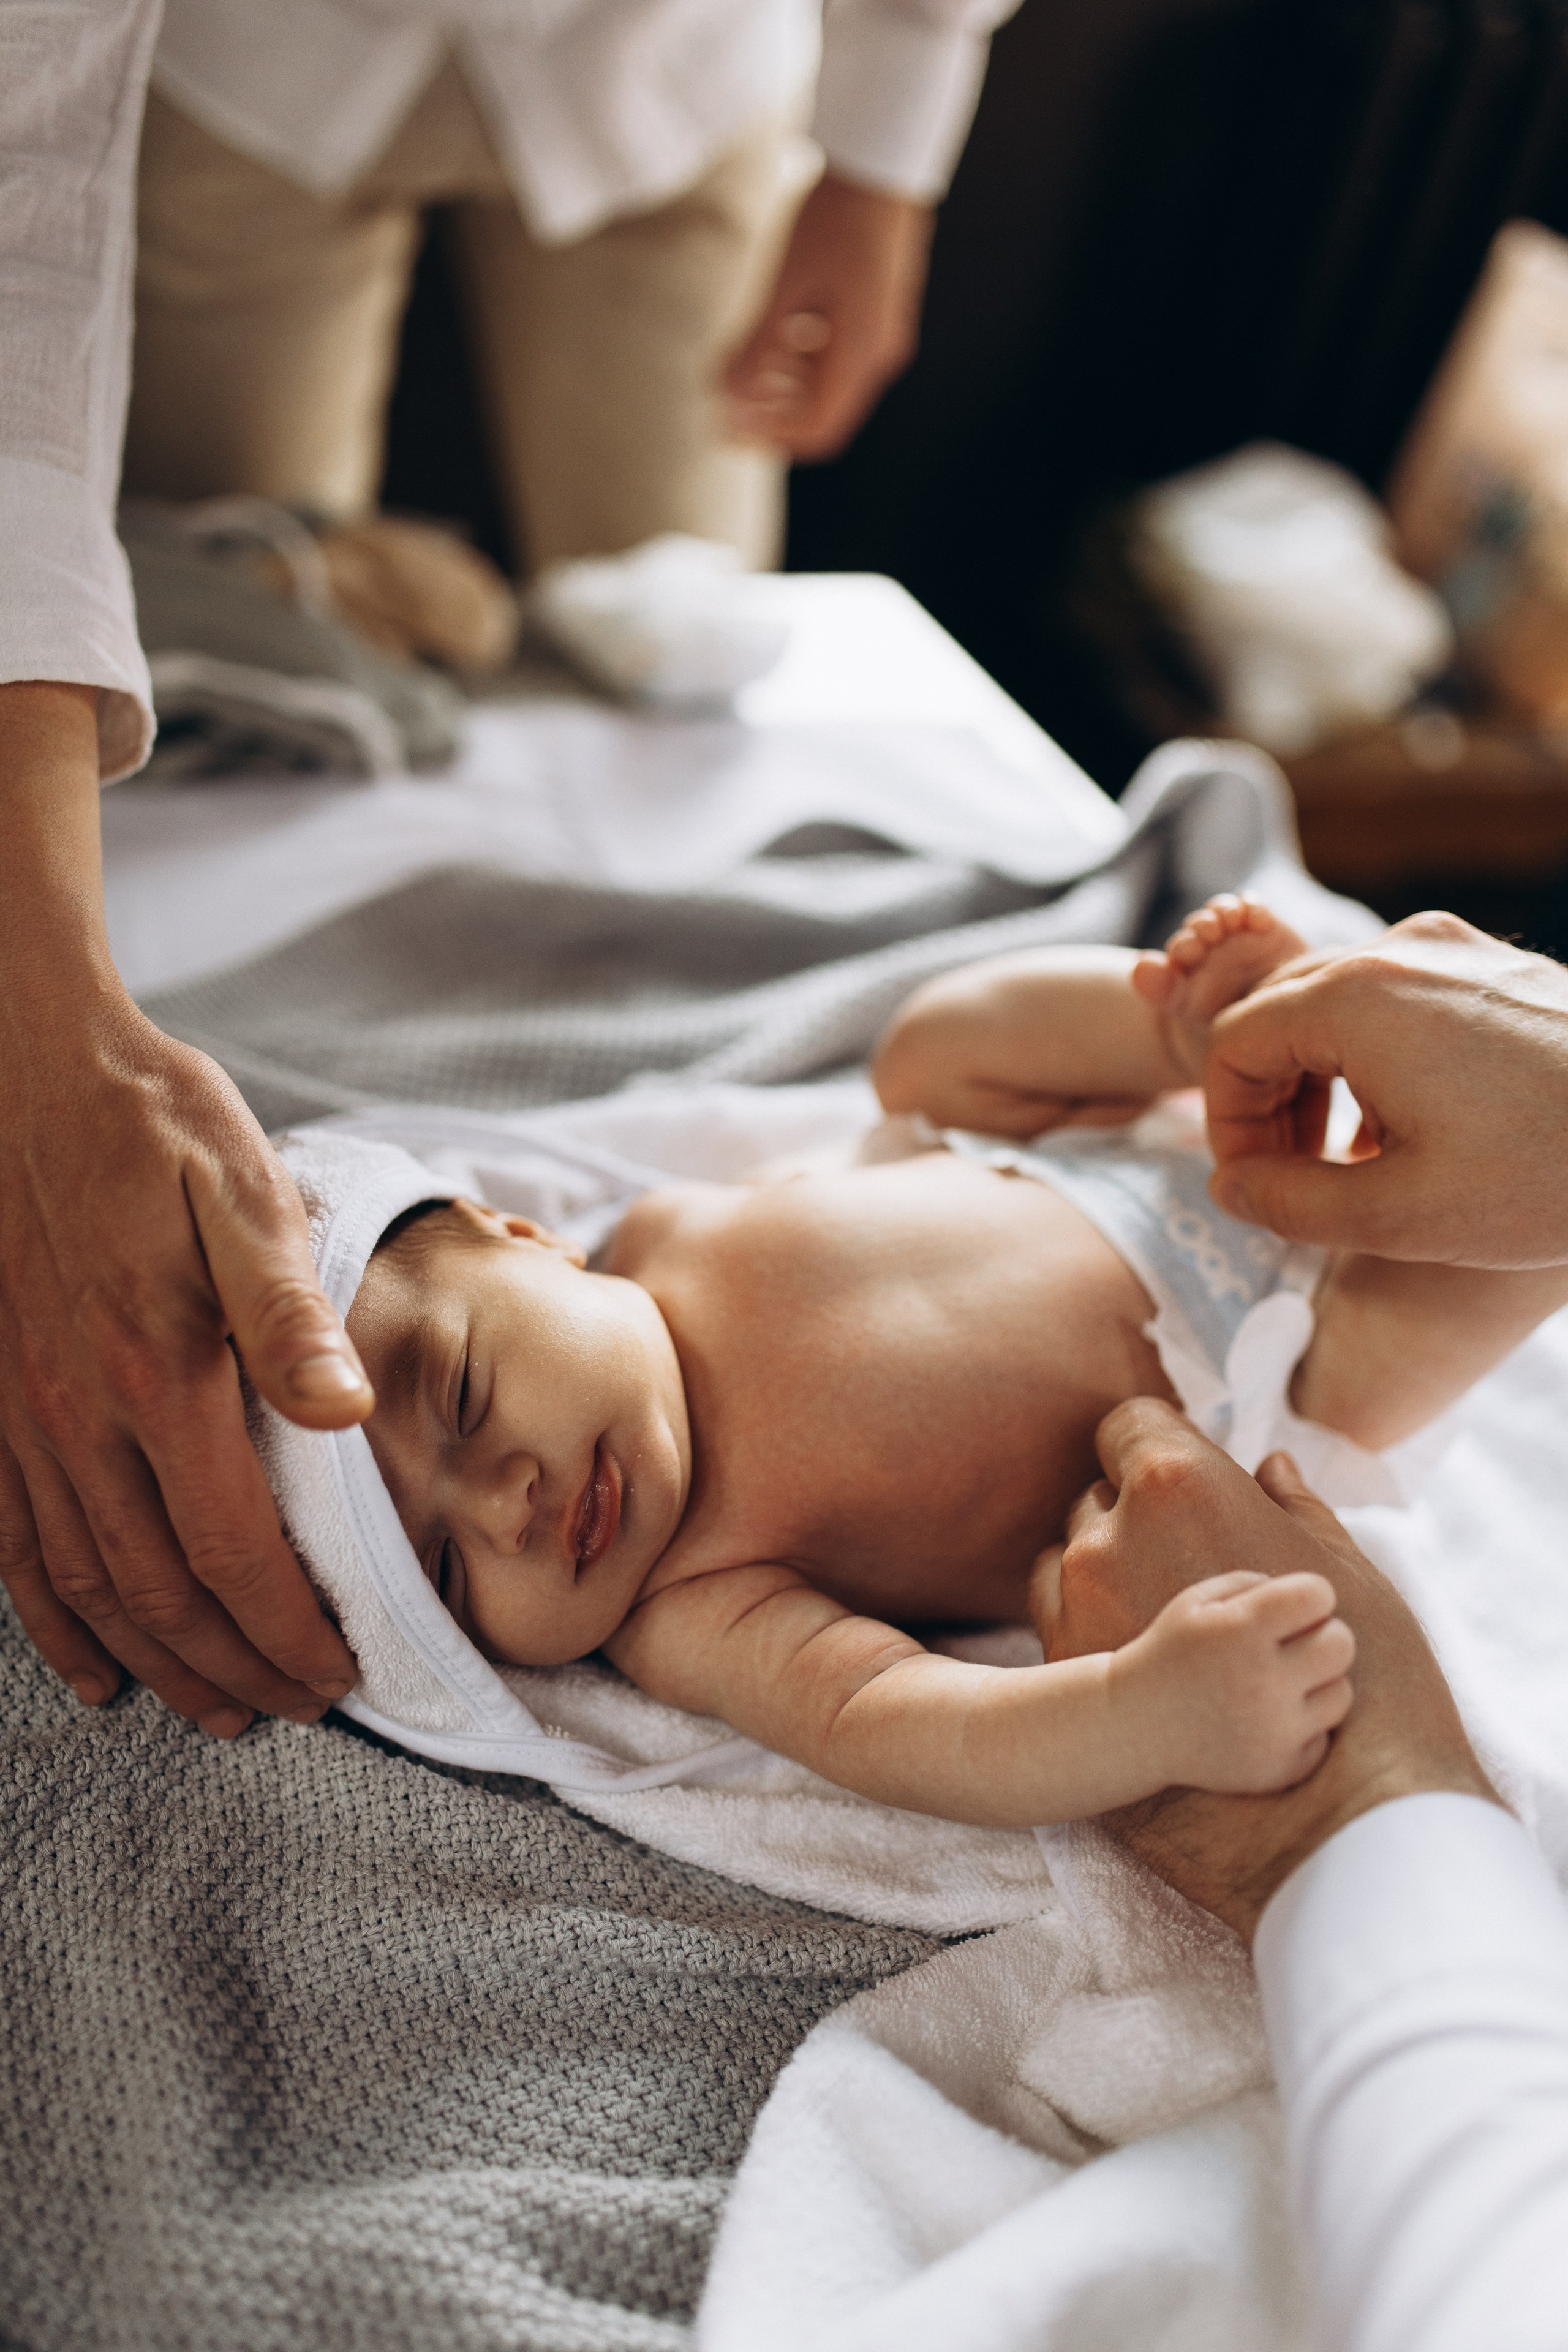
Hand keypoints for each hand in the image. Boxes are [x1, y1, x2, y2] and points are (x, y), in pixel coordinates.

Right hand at [0, 683, 370, 1734]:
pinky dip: (55, 1622)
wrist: (31, 1066)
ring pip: (88, 1588)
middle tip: (300, 1707)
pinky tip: (92, 1666)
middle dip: (235, 1667)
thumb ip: (291, 1310)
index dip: (286, 1628)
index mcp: (156, 1374)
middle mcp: (79, 1418)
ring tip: (218, 1709)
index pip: (229, 1549)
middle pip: (160, 1592)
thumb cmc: (155, 1125)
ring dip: (156, 1661)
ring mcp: (25, 1421)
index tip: (341, 1672)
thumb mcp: (245, 1192)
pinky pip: (17, 1546)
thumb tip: (345, 1413)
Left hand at [723, 171, 933, 459]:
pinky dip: (800, 354)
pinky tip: (772, 332)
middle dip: (770, 413)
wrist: (882, 156)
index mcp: (861, 355)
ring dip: (783, 383)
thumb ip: (756, 343)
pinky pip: (836, 350)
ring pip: (828, 381)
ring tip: (739, 366)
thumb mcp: (786, 283)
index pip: (817, 428)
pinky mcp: (875, 305)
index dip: (769, 437)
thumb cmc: (835, 216)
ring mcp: (880, 328)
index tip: (724, 427)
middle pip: (822, 410)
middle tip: (722, 402)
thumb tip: (723, 391)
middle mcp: (878, 351)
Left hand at [1049, 1399, 1495, 1938]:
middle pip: (1099, 1492)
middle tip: (1190, 1558)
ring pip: (1072, 1555)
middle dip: (1137, 1513)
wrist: (1315, 1810)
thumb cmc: (1347, 1676)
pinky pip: (1058, 1615)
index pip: (1131, 1422)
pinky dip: (1091, 1622)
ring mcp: (1077, 1601)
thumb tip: (1267, 1468)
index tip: (1185, 1474)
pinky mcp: (1062, 1665)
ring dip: (1109, 1569)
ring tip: (1168, 1615)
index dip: (1159, 1443)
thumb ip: (1295, 1508)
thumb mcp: (1342, 1573)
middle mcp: (1111, 1532)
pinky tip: (1143, 1654)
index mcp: (1177, 1485)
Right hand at [1112, 1568, 1353, 1795]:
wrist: (1135, 1726)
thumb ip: (1256, 1584)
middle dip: (1323, 1636)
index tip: (1287, 1609)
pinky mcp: (1280, 1769)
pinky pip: (1324, 1737)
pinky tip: (1270, 1719)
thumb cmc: (1172, 1653)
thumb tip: (1313, 1598)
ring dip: (1318, 1683)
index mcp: (1241, 1629)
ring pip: (1342, 1693)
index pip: (1318, 1595)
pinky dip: (1304, 1726)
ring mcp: (1274, 1731)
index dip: (1308, 1596)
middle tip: (1293, 1645)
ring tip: (1281, 1683)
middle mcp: (1263, 1681)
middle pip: (1342, 1644)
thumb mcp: (1197, 1600)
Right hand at [1203, 911, 1567, 1266]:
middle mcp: (1399, 955)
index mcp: (1357, 999)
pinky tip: (1413, 1135)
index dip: (1227, 1125)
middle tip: (1291, 1185)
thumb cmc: (1551, 1173)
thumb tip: (1229, 1190)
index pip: (1233, 1042)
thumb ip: (1290, 1204)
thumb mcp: (1400, 1215)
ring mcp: (1453, 953)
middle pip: (1280, 1016)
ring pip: (1338, 1009)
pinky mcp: (1496, 970)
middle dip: (1269, 1106)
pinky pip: (1398, 1005)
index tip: (1254, 1189)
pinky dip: (1376, 1065)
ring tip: (1349, 1168)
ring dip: (1320, 1087)